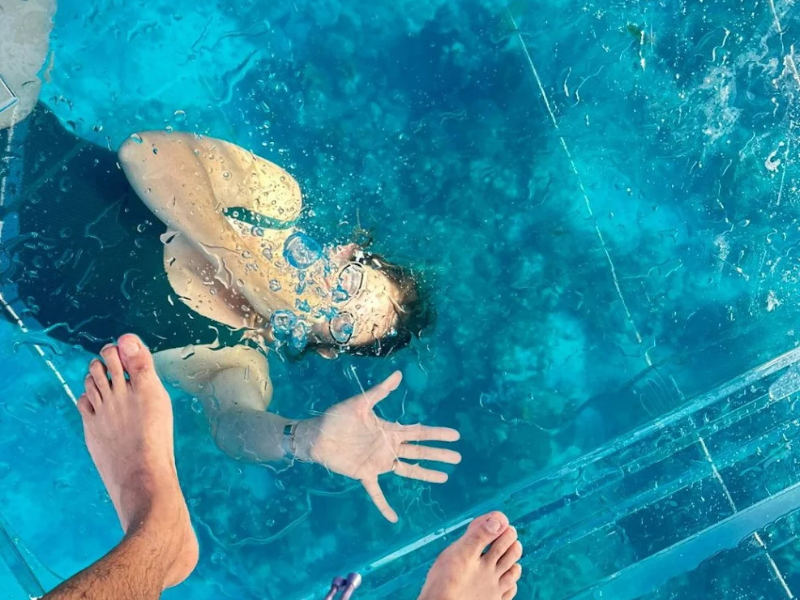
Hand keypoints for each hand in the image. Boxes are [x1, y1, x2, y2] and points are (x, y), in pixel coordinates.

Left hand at [295, 371, 460, 521]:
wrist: (317, 435)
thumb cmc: (338, 417)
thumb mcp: (361, 403)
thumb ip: (380, 391)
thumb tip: (399, 374)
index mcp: (389, 430)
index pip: (419, 432)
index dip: (437, 434)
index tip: (455, 435)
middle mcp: (388, 447)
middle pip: (419, 452)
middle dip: (438, 454)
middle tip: (457, 458)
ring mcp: (378, 462)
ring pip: (407, 470)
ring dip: (425, 474)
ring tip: (444, 478)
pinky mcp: (364, 474)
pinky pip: (377, 493)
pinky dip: (384, 506)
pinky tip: (394, 518)